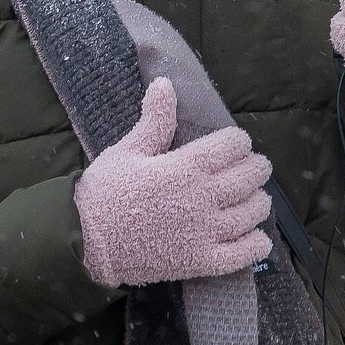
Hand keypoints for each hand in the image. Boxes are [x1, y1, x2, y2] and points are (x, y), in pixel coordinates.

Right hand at [73, 77, 272, 286]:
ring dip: (259, 202)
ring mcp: (205, 232)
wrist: (85, 241)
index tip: (237, 143)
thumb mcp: (128, 150)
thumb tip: (164, 83)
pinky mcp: (202, 261)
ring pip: (252, 213)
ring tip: (256, 199)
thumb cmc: (104, 192)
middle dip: (256, 168)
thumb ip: (155, 121)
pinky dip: (256, 245)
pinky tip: (256, 237)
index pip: (233, 145)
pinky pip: (243, 254)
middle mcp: (203, 197)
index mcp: (186, 166)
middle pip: (250, 177)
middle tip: (254, 167)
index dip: (239, 141)